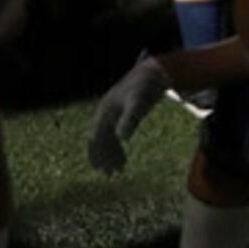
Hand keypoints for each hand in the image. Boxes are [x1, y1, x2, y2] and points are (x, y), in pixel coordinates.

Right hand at [85, 55, 172, 175]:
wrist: (154, 73)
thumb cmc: (144, 87)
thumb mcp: (137, 104)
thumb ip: (129, 120)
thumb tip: (121, 138)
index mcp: (104, 111)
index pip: (94, 137)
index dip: (96, 154)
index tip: (99, 169)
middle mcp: (106, 113)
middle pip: (99, 140)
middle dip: (103, 157)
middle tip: (110, 174)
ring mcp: (113, 114)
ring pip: (107, 139)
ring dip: (110, 155)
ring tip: (118, 170)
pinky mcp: (123, 115)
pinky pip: (114, 135)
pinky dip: (117, 148)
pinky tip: (124, 158)